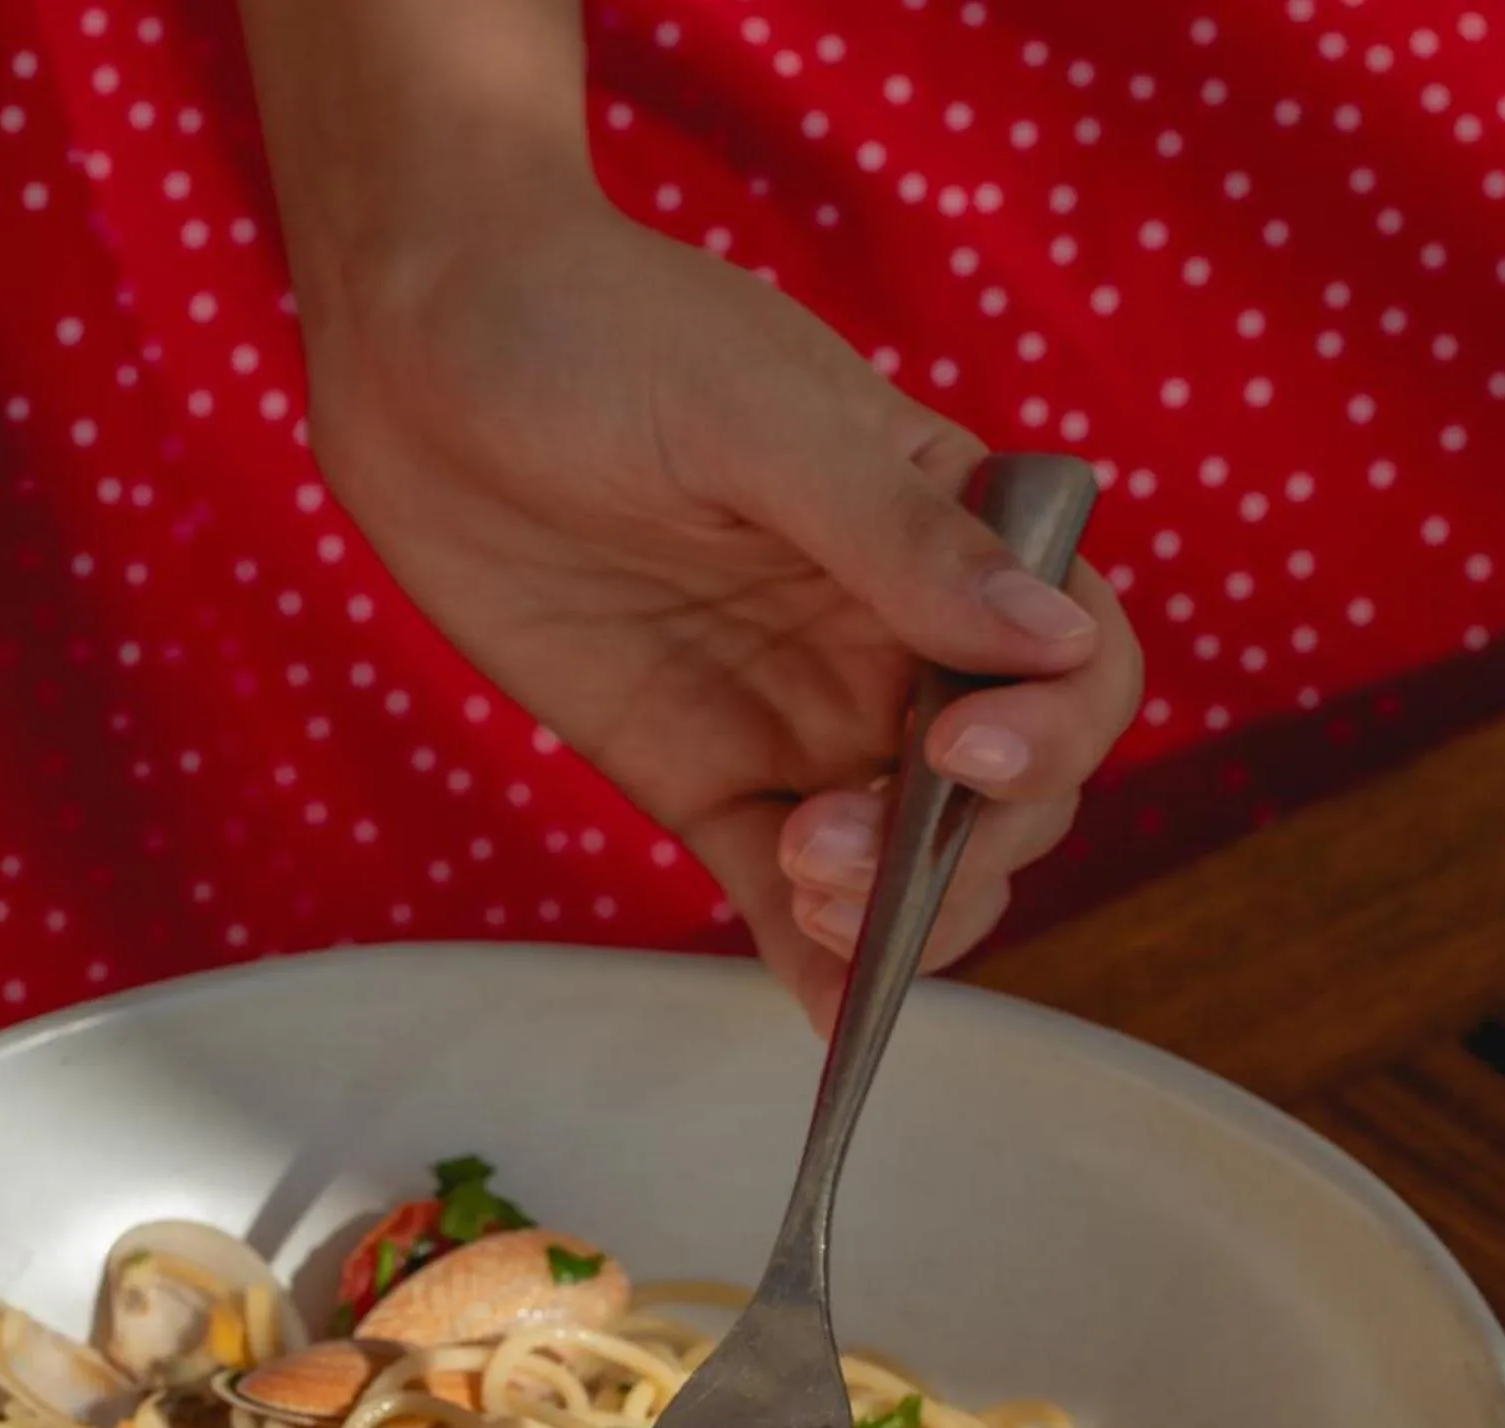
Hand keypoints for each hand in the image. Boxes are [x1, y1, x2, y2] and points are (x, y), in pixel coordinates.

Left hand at [300, 198, 1141, 1028]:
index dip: (1053, 733)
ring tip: (804, 884)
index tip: (962, 754)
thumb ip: (902, 539)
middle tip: (845, 847)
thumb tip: (1050, 641)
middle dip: (963, 851)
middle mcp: (893, 641)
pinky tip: (821, 1019)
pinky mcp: (699, 775)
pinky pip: (778, 893)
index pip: (1078, 664)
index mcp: (948, 534)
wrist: (426, 345)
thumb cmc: (599, 331)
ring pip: (906, 865)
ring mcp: (798, 716)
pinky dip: (811, 960)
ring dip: (890, 914)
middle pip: (1006, 796)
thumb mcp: (760, 415)